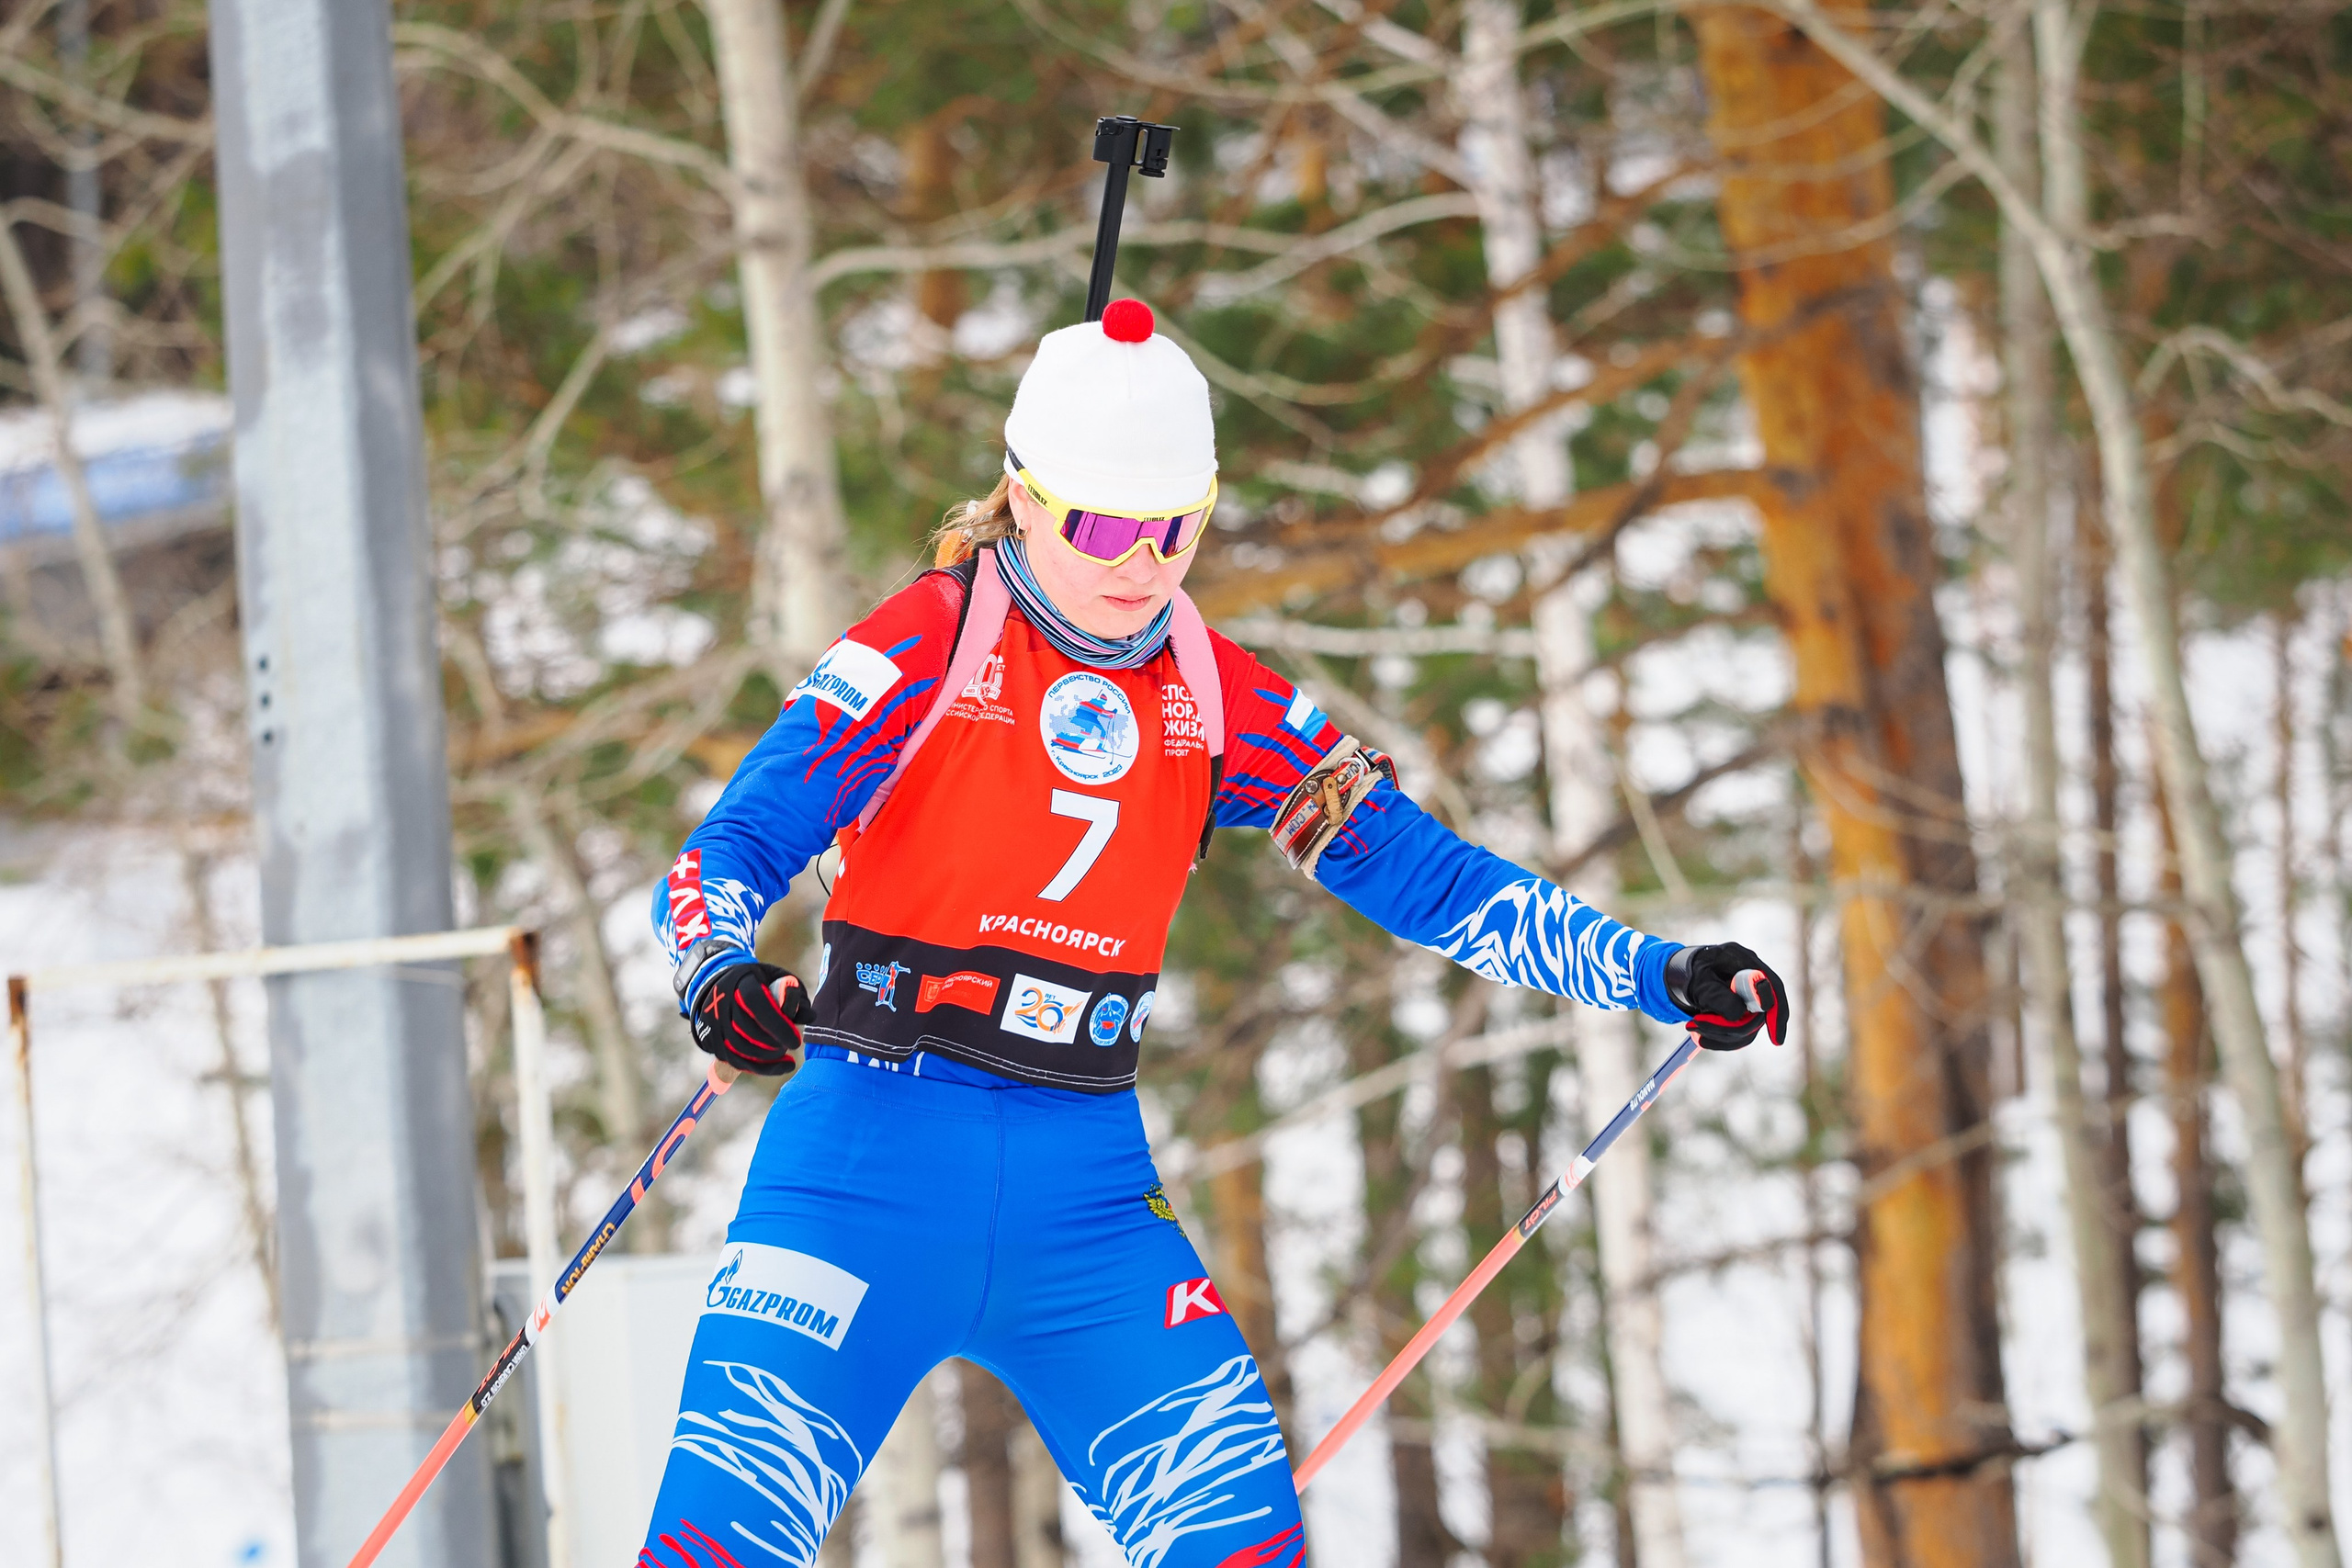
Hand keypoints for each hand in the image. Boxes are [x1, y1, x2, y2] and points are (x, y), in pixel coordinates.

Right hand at [690, 962, 810, 1076]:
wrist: (721, 982)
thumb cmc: (757, 981)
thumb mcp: (777, 977)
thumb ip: (794, 995)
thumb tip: (810, 1017)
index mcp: (742, 982)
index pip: (757, 1005)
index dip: (778, 1026)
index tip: (796, 1042)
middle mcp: (722, 1002)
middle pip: (747, 1031)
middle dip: (773, 1044)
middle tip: (789, 1046)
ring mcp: (712, 1022)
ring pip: (739, 1049)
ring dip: (765, 1058)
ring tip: (783, 1055)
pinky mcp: (709, 1039)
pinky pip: (732, 1060)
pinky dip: (756, 1068)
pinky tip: (776, 1066)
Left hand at [1670, 942, 1787, 1050]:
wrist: (1684, 974)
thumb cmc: (1692, 973)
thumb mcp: (1700, 983)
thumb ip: (1718, 997)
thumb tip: (1738, 1015)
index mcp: (1745, 960)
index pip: (1773, 987)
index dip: (1777, 1013)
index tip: (1776, 1040)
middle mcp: (1754, 979)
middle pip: (1759, 1014)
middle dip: (1731, 1028)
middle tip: (1697, 1025)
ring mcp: (1750, 997)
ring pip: (1749, 1028)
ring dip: (1721, 1036)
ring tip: (1694, 1028)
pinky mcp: (1744, 1012)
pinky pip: (1740, 1034)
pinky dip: (1721, 1040)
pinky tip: (1701, 1036)